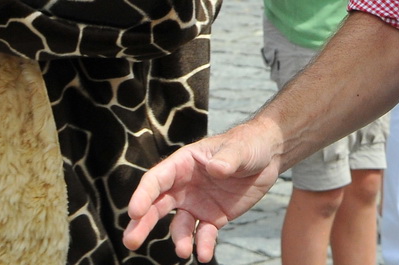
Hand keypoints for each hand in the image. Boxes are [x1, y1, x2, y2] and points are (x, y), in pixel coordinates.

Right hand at [124, 121, 283, 259]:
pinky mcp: (212, 217)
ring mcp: (197, 203)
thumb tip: (216, 169)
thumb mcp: (239, 148)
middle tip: (130, 242)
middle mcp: (184, 185)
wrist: (267, 156)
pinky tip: (203, 255)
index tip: (134, 212)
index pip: (156, 180)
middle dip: (143, 223)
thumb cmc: (248, 144)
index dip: (143, 195)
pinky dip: (202, 245)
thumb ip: (227, 159)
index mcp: (183, 163)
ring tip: (183, 252)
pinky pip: (203, 234)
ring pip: (179, 225)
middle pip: (157, 206)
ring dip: (178, 239)